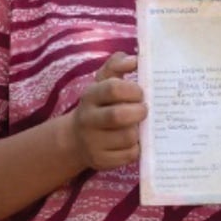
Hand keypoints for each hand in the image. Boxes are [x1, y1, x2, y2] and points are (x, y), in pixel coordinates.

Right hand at [66, 53, 145, 172]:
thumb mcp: (103, 81)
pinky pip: (129, 155)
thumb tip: (135, 59)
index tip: (141, 93)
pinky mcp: (101, 161)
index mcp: (90, 96)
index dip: (132, 90)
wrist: (76, 138)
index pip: (112, 89)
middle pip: (118, 116)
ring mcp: (93, 142)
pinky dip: (136, 148)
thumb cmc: (100, 104)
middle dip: (138, 112)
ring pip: (127, 137)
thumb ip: (117, 64)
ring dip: (139, 131)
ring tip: (138, 126)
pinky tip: (133, 141)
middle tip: (144, 110)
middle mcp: (88, 119)